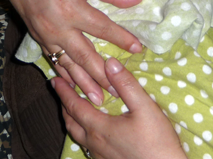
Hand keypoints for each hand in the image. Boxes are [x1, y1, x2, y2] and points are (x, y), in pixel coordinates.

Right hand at [0, 0, 142, 103]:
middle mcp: (58, 28)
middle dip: (101, 76)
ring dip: (83, 83)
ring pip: (67, 65)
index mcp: (72, 9)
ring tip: (97, 99)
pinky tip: (73, 85)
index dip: (122, 39)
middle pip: (85, 56)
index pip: (103, 29)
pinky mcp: (37, 38)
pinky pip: (53, 61)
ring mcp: (45, 36)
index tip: (138, 50)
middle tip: (117, 92)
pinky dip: (65, 75)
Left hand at [53, 58, 186, 158]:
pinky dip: (80, 130)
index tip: (55, 80)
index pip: (74, 106)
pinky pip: (86, 144)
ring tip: (71, 107)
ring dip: (71, 118)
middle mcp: (94, 143)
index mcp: (99, 127)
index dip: (64, 92)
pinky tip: (90, 128)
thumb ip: (126, 84)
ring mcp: (99, 155)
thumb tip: (110, 63)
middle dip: (63, 104)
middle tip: (60, 90)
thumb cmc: (157, 141)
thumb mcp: (145, 107)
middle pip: (70, 122)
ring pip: (76, 135)